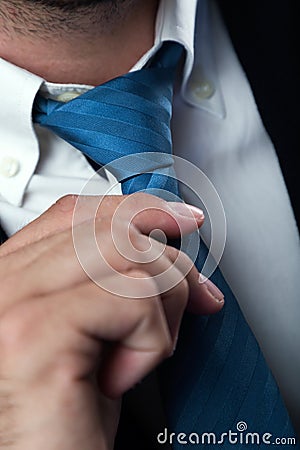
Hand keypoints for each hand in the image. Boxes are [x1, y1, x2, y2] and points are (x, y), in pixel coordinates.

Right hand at [0, 193, 223, 448]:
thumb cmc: (69, 410)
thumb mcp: (95, 327)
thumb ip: (108, 276)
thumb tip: (169, 238)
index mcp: (13, 273)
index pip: (79, 211)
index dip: (139, 209)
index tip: (184, 221)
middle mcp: (4, 280)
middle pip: (111, 227)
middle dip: (172, 265)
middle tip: (196, 303)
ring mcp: (13, 302)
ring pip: (128, 252)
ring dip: (165, 305)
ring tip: (145, 352)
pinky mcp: (34, 335)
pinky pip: (132, 300)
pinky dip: (151, 341)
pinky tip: (121, 379)